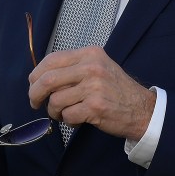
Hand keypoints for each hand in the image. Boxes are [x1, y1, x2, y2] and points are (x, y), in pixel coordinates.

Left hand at [28, 46, 155, 141]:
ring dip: (54, 112)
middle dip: (35, 94)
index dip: (36, 74)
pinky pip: (67, 115)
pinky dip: (68, 121)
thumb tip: (40, 77)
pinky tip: (78, 119)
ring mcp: (94, 87)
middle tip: (36, 103)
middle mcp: (92, 67)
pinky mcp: (95, 107)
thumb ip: (74, 67)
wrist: (141, 108)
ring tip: (65, 113)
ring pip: (55, 100)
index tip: (33, 85)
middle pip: (47, 79)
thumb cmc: (116, 90)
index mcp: (91, 54)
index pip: (52, 60)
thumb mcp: (99, 67)